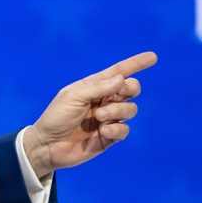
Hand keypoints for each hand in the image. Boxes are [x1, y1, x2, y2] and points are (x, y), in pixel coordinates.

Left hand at [23, 52, 157, 179]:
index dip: (136, 64)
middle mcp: (104, 100)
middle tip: (116, 94)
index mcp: (94, 86)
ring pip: (131, 109)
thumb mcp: (73, 96)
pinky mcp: (109, 136)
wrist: (47, 145)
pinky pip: (124, 129)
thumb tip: (122, 79)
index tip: (153, 57)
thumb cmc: (56, 117)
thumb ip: (98, 87)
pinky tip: (103, 131)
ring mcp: (108, 118)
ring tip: (99, 117)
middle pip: (132, 88)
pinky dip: (116, 128)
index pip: (120, 72)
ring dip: (117, 110)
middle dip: (129, 89)